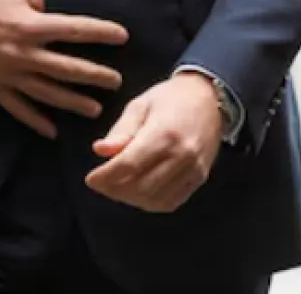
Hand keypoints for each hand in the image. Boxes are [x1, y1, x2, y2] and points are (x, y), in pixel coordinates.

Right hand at [0, 0, 127, 138]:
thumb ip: (43, 3)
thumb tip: (59, 14)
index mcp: (31, 25)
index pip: (75, 30)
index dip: (101, 33)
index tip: (123, 37)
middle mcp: (22, 53)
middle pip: (66, 68)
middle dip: (94, 76)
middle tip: (117, 82)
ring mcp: (7, 73)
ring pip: (46, 93)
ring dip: (73, 102)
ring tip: (96, 109)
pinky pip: (17, 108)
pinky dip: (35, 120)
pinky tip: (52, 131)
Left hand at [86, 71, 223, 212]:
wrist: (209, 97)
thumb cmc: (170, 97)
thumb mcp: (141, 105)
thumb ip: (121, 130)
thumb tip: (99, 151)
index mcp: (164, 132)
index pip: (129, 165)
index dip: (105, 176)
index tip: (90, 179)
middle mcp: (182, 154)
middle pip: (140, 187)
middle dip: (114, 189)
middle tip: (103, 182)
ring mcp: (193, 169)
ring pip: (154, 199)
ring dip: (131, 198)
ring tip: (119, 186)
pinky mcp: (200, 177)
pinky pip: (171, 202)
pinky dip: (150, 202)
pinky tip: (140, 191)